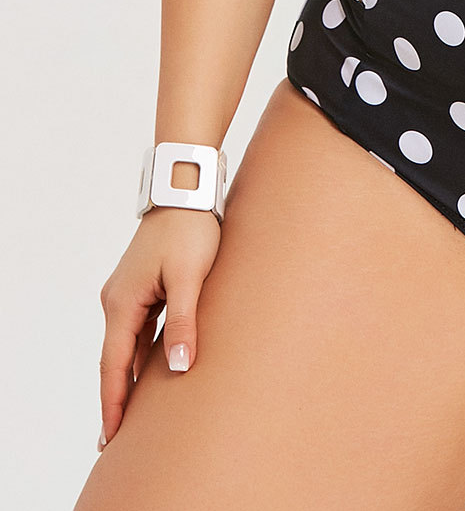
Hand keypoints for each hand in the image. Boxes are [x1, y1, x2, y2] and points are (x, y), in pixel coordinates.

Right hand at [97, 206, 221, 448]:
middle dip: (117, 397)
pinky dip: (143, 353)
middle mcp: (119, 300)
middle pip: (116, 359)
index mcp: (123, 303)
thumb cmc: (190, 229)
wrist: (187, 189)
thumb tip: (179, 366)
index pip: (114, 365)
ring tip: (135, 415)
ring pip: (128, 345)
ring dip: (131, 377)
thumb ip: (183, 321)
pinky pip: (140, 329)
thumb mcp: (190, 277)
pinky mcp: (145, 285)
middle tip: (115, 439)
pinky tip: (153, 371)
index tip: (110, 436)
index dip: (113, 402)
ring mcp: (130, 292)